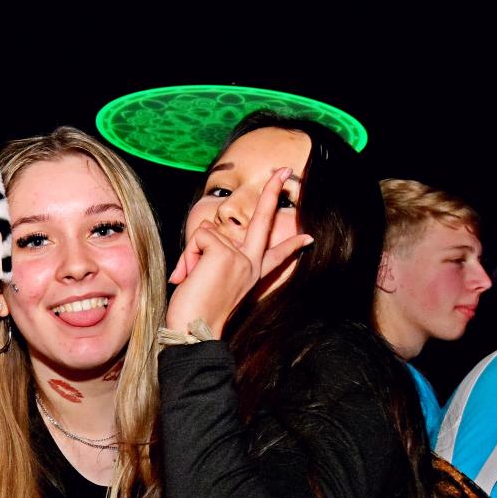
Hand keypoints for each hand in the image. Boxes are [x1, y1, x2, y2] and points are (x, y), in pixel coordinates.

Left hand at [167, 167, 313, 335]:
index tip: (308, 238)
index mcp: (252, 273)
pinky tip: (191, 275)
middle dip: (272, 190)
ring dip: (192, 253)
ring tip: (191, 278)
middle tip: (283, 168)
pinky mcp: (223, 253)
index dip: (291, 246)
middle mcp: (250, 263)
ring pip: (207, 232)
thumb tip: (205, 237)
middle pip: (263, 219)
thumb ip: (213, 258)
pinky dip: (188, 254)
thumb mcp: (212, 281)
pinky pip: (199, 237)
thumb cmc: (197, 310)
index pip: (276, 255)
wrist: (194, 328)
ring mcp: (239, 257)